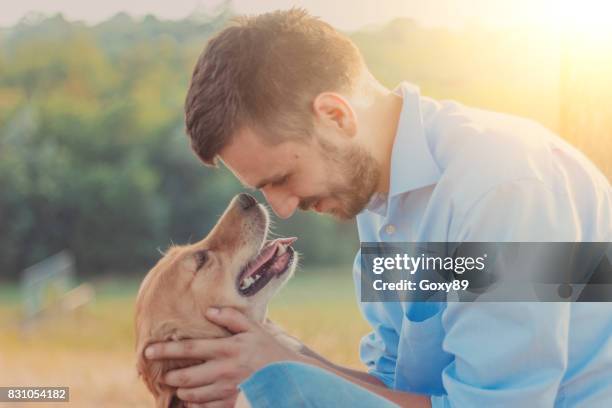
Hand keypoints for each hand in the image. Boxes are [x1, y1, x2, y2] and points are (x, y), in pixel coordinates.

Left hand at [144, 307, 301, 406]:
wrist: (289, 376)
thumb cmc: (270, 349)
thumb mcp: (254, 327)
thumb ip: (231, 317)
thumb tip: (208, 310)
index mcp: (227, 348)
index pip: (190, 349)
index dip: (167, 349)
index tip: (148, 350)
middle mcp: (224, 369)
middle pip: (187, 376)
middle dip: (171, 376)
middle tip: (164, 374)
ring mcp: (227, 389)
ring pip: (193, 394)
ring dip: (182, 391)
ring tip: (178, 386)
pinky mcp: (232, 402)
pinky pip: (206, 407)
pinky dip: (195, 404)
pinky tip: (193, 399)